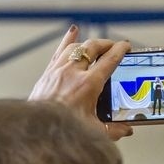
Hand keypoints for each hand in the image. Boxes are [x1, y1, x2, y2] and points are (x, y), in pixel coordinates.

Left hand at [28, 25, 132, 140]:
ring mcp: (59, 70)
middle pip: (93, 47)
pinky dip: (68, 40)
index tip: (126, 46)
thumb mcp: (94, 131)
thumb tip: (126, 130)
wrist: (37, 129)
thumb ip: (114, 130)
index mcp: (88, 84)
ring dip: (89, 43)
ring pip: (77, 46)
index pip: (109, 60)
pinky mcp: (48, 73)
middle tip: (114, 46)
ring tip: (98, 44)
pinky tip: (73, 32)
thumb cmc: (63, 129)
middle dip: (106, 44)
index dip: (120, 50)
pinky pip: (60, 50)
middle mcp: (73, 73)